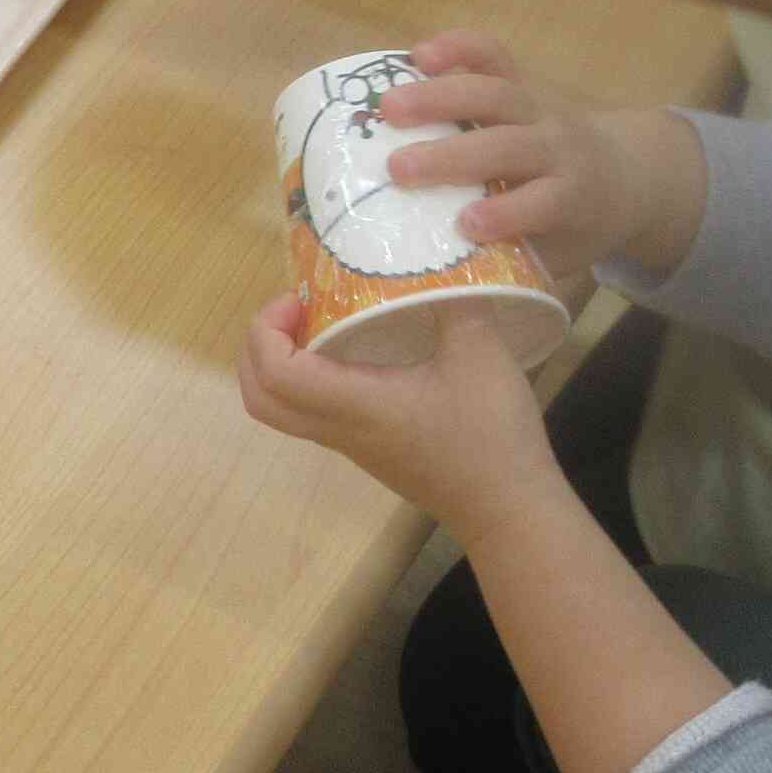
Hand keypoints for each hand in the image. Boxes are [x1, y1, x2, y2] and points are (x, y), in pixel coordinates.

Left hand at [238, 293, 566, 541]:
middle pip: (260, 400)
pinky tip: (356, 352)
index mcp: (353, 405)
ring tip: (321, 324)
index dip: (265, 331)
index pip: (274, 375)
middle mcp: (340, 430)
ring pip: (284, 411)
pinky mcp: (371, 452)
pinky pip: (315, 415)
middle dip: (258, 349)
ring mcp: (352, 446)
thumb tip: (435, 258)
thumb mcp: (480, 353)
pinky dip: (310, 381)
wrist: (512, 514)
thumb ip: (453, 300)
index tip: (298, 299)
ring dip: (283, 364)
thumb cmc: (491, 436)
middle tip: (296, 311)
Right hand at [374, 33, 707, 281]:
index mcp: (574, 195)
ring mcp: (540, 106)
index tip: (468, 225)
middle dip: (453, 155)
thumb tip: (445, 294)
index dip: (510, 212)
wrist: (627, 175)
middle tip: (396, 167)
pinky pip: (494, 55)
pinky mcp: (524, 80)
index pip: (546, 201)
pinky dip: (458, 47)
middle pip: (509, 144)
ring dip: (439, 96)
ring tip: (387, 106)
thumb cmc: (577, 226)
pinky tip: (416, 53)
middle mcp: (559, 145)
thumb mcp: (561, 256)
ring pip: (495, 92)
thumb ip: (514, 265)